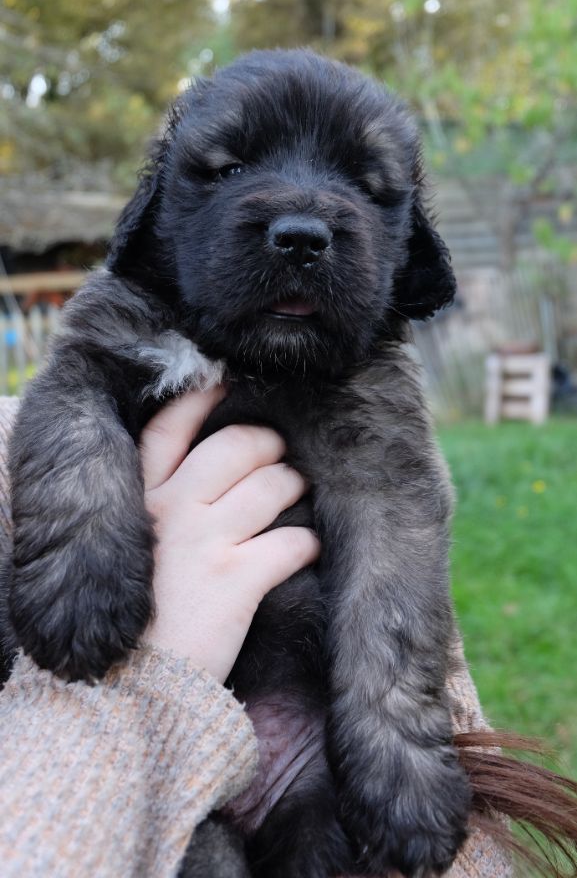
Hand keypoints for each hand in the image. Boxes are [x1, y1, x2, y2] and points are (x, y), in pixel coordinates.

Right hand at [141, 387, 319, 681]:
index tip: (226, 385)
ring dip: (294, 488)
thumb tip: (208, 471)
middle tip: (278, 458)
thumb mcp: (126, 546)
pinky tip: (305, 548)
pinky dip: (308, 543)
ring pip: (273, 486)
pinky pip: (292, 542)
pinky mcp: (237, 580)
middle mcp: (172, 509)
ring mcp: (205, 542)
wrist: (129, 688)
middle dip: (269, 446)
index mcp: (140, 498)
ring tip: (296, 498)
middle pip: (237, 447)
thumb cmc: (136, 614)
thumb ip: (159, 505)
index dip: (202, 400)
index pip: (170, 428)